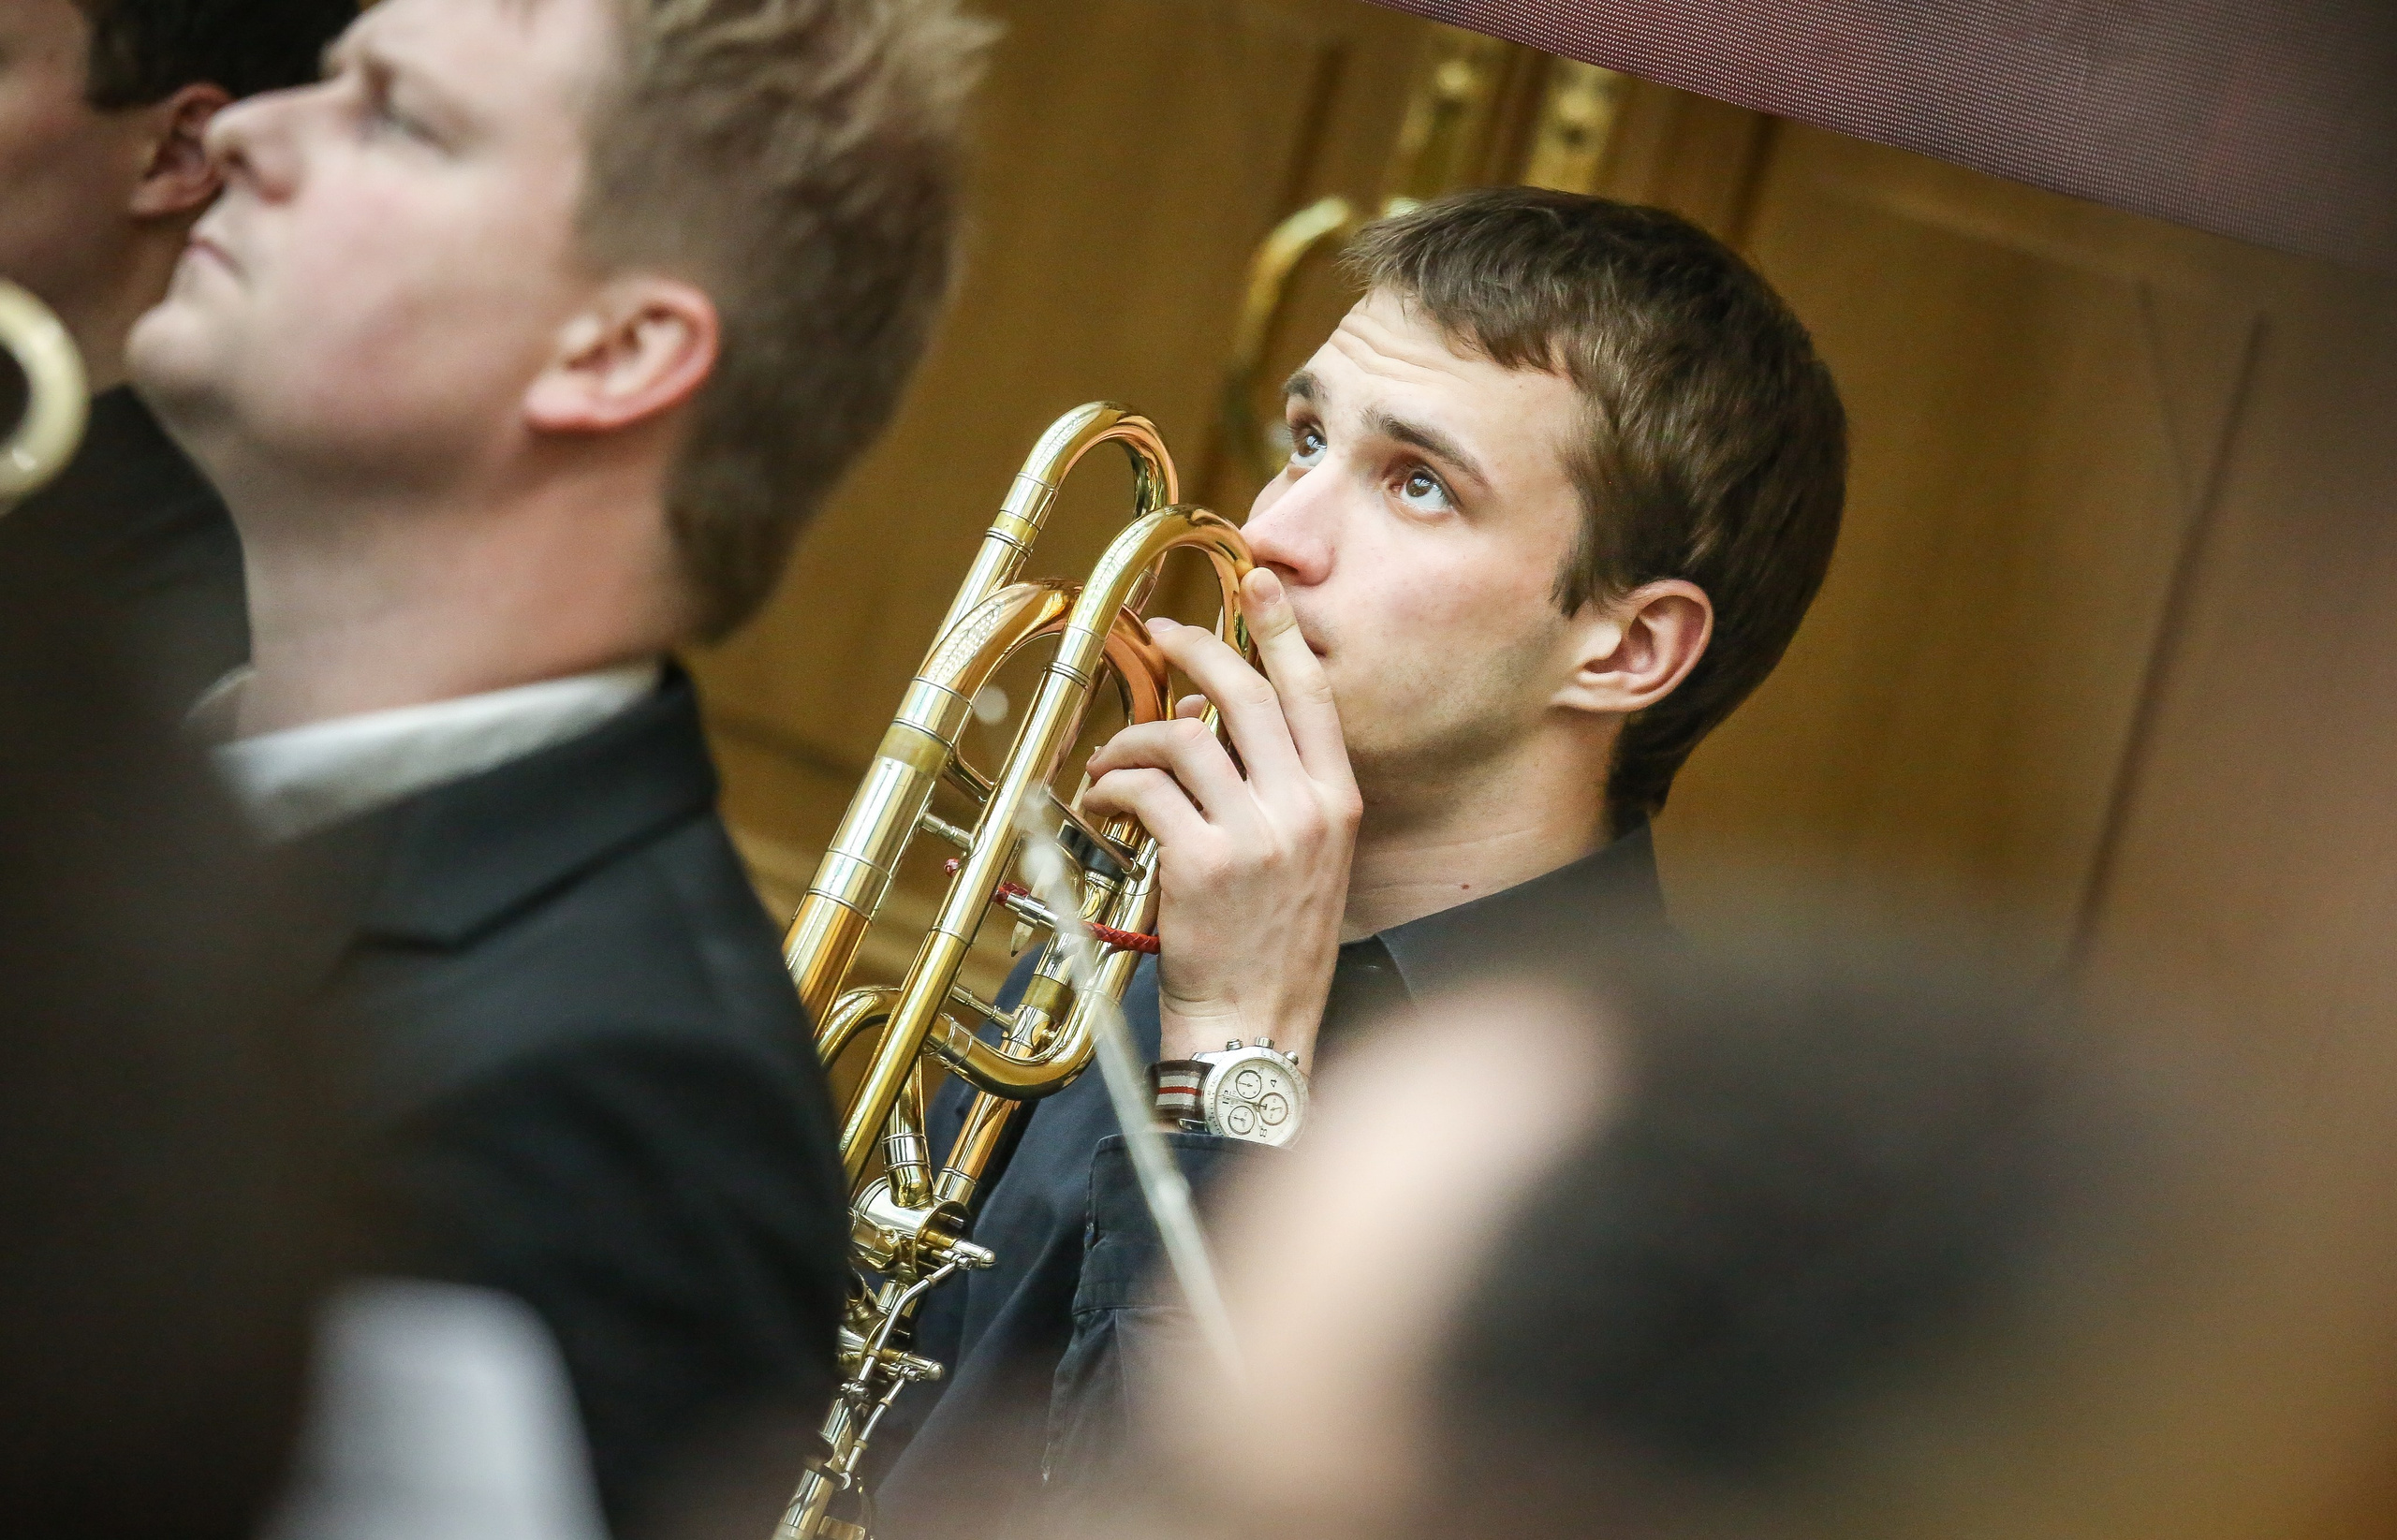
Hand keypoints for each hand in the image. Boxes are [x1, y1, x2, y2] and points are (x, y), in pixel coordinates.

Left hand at [1081, 567, 1361, 1068]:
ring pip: (1184, 738)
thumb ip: (1272, 790)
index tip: (1258, 580)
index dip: (1281, 631)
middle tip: (1160, 635)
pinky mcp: (1203, 862)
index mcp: (1338, 804)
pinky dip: (1112, 785)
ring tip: (1111, 761)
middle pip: (1244, 696)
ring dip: (1134, 738)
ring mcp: (1258, 836)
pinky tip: (1101, 801)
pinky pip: (1145, 789)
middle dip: (1195, 650)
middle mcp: (1307, 811)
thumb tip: (1209, 719)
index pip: (1312, 696)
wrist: (1256, 1028)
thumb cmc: (1271, 949)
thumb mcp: (1301, 861)